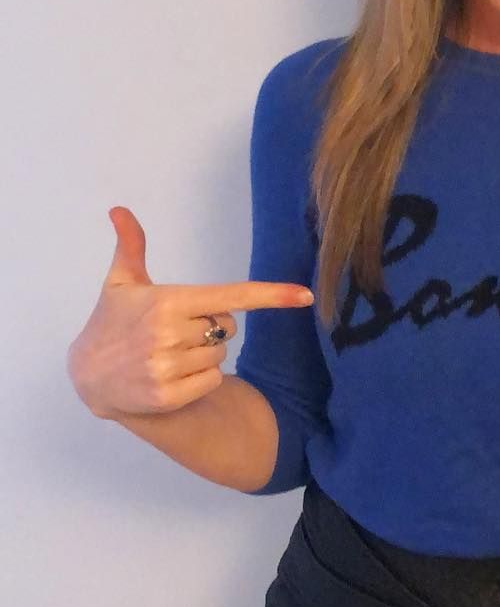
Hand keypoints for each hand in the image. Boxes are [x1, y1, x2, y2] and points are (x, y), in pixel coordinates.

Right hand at [66, 206, 315, 421]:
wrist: (86, 376)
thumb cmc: (112, 322)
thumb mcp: (120, 283)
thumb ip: (131, 246)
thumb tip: (120, 210)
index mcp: (168, 302)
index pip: (231, 296)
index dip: (271, 295)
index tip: (306, 295)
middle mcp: (170, 334)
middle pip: (228, 327)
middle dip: (209, 326)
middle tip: (174, 330)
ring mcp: (168, 367)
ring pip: (221, 354)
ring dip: (203, 353)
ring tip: (167, 352)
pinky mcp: (169, 396)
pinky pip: (213, 379)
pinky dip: (199, 379)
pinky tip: (169, 374)